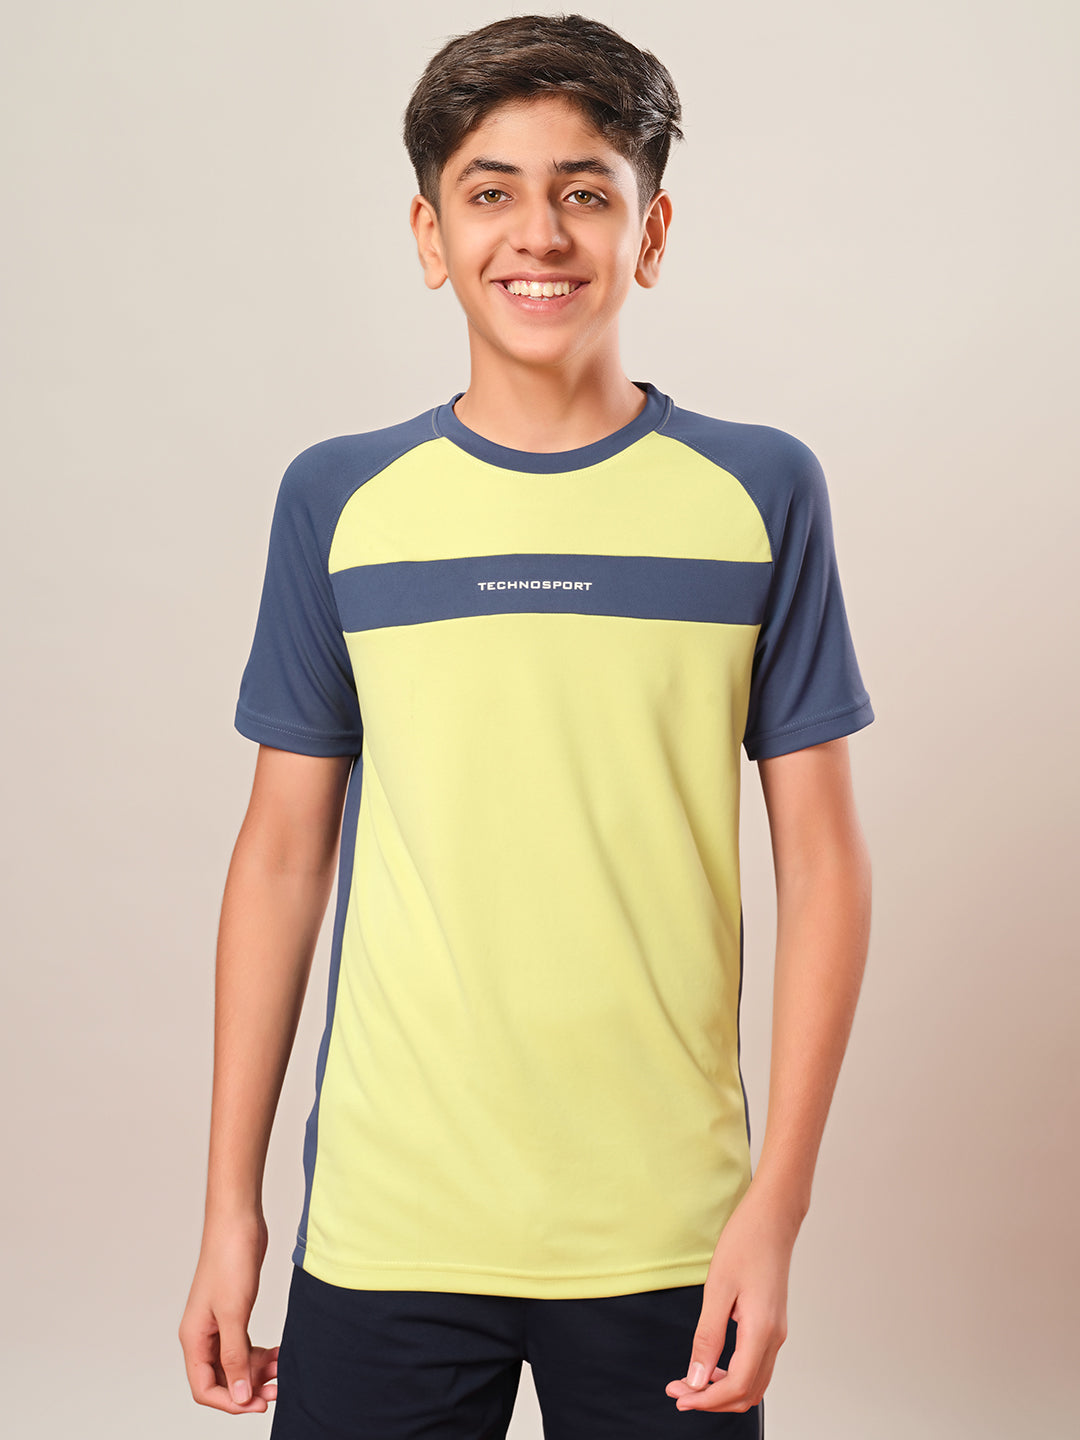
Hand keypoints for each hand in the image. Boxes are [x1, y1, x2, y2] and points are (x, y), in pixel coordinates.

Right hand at [179, 1212, 278, 1413]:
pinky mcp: (234, 1312)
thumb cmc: (229, 1260)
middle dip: (248, 1388)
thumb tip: (240, 1396)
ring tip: (282, 1370)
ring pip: (235, 1363)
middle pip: (222, 1379)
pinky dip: (260, 1353)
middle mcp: (203, 1335)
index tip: (258, 1403)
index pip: (205, 1388)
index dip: (231, 1402)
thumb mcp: (234, 1314)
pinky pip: (244, 1345)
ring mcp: (218, 1323)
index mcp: (194, 1338)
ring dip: (257, 1371)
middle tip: (277, 1391)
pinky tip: (278, 1353)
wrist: (238, 1222)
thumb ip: (235, 1357)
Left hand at [665, 1186, 796, 1413]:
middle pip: (747, 1394)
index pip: (736, 1387)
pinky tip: (712, 1363)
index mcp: (762, 1331)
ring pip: (754, 1383)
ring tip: (692, 1380)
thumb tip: (696, 1378)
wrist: (772, 1217)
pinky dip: (734, 1375)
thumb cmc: (745, 1243)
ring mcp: (777, 1332)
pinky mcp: (773, 1324)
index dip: (706, 1399)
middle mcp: (775, 1337)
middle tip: (679, 1391)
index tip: (679, 1396)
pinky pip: (756, 1365)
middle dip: (712, 1400)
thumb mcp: (717, 1288)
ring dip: (723, 1390)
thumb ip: (708, 1337)